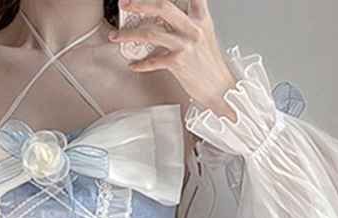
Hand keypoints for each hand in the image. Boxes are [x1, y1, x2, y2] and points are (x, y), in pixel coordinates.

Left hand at [109, 0, 237, 117]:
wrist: (220, 89)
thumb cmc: (210, 64)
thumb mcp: (203, 35)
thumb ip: (186, 23)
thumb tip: (164, 19)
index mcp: (200, 18)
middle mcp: (193, 28)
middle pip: (163, 7)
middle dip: (140, 4)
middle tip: (125, 4)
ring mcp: (185, 45)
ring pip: (151, 33)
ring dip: (129, 34)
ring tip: (117, 36)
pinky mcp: (178, 63)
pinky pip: (153, 61)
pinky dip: (140, 64)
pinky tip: (134, 64)